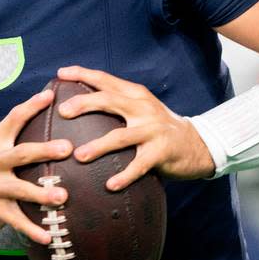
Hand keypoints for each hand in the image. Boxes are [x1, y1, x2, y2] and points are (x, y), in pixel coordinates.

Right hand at [0, 88, 72, 244]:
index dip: (31, 106)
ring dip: (42, 194)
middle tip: (68, 148)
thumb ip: (18, 129)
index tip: (50, 96)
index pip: (13, 119)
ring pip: (20, 190)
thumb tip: (49, 101)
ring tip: (63, 197)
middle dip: (44, 151)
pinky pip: (17, 221)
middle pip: (21, 154)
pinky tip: (49, 236)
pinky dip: (33, 230)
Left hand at [56, 65, 214, 189]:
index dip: (82, 74)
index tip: (60, 74)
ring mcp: (153, 130)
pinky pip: (139, 165)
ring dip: (98, 146)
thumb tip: (77, 103)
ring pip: (120, 136)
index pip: (106, 79)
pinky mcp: (161, 152)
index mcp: (136, 94)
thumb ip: (117, 103)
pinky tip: (109, 185)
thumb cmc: (158, 127)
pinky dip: (124, 176)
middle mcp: (143, 108)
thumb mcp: (141, 108)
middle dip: (84, 104)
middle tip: (62, 112)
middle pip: (109, 100)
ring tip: (78, 156)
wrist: (197, 144)